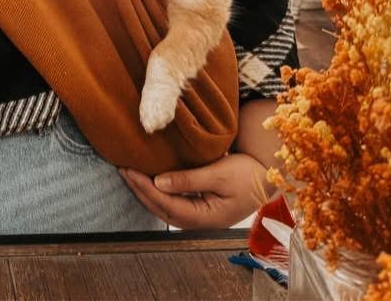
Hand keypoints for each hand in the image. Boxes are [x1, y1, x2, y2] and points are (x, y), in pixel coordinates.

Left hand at [119, 153, 271, 228]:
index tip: (129, 171)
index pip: (167, 205)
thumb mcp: (219, 174)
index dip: (145, 189)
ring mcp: (200, 215)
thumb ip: (188, 180)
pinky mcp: (199, 206)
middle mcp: (200, 221)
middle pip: (162, 209)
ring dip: (145, 192)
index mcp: (206, 217)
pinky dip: (157, 191)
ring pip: (165, 207)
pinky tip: (148, 179)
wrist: (267, 176)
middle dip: (140, 190)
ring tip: (129, 173)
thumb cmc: (247, 174)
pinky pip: (172, 202)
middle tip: (122, 170)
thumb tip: (158, 183)